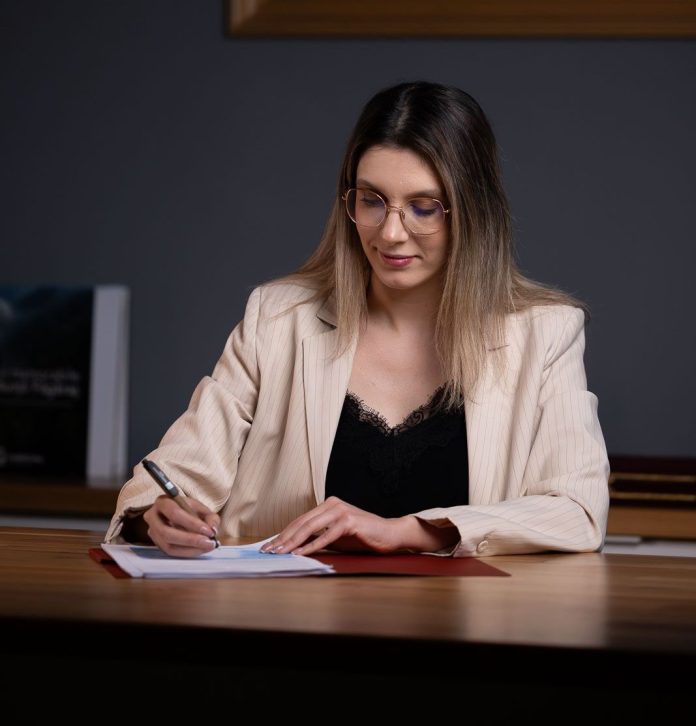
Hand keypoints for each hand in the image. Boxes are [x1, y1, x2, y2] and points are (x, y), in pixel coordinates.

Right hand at [142, 495, 220, 556]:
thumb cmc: (189, 510)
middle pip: (167, 532)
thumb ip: (210, 517)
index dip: (191, 523)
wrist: (177, 514)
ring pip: (168, 545)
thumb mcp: (202, 509)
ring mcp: (152, 532)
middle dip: (190, 539)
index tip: (208, 530)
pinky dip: (187, 552)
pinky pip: (170, 552)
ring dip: (189, 549)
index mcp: (163, 502)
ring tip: (206, 547)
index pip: (174, 513)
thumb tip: (212, 529)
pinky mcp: (156, 544)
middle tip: (208, 542)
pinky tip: (199, 550)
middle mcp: (152, 517)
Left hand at [260, 496, 408, 556]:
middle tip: (268, 551)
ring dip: (292, 542)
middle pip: (301, 523)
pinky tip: (300, 553)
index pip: (300, 521)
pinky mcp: (349, 522)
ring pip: (310, 527)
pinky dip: (312, 545)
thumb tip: (294, 547)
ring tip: (280, 553)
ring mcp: (340, 511)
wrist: (390, 534)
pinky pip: (326, 536)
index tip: (269, 546)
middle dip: (283, 538)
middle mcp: (332, 504)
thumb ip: (317, 537)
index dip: (283, 534)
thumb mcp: (335, 537)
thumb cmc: (363, 537)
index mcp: (327, 505)